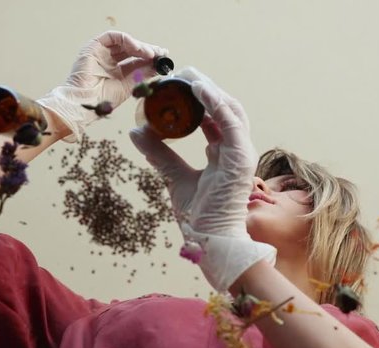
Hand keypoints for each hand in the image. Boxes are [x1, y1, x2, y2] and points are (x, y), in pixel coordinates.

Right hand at [37, 30, 166, 141]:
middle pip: (131, 50)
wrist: (85, 102)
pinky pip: (113, 37)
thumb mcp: (129, 86)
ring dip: (140, 46)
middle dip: (147, 50)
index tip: (163, 58)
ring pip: (124, 43)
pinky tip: (138, 49)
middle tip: (160, 53)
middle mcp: (109, 60)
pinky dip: (127, 41)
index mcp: (116, 72)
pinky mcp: (94, 46)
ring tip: (151, 54)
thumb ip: (142, 75)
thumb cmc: (102, 99)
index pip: (136, 60)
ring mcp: (101, 52)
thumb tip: (158, 67)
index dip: (150, 58)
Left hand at [130, 67, 275, 290]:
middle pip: (224, 107)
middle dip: (203, 87)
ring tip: (186, 76)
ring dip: (209, 89)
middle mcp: (236, 149)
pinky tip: (198, 89)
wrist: (211, 243)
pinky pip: (231, 122)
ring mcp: (241, 153)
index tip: (175, 86)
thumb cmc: (199, 216)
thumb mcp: (173, 176)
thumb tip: (136, 131)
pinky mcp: (241, 159)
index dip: (197, 98)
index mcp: (224, 153)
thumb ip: (159, 153)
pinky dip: (216, 103)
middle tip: (179, 74)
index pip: (214, 116)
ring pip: (230, 108)